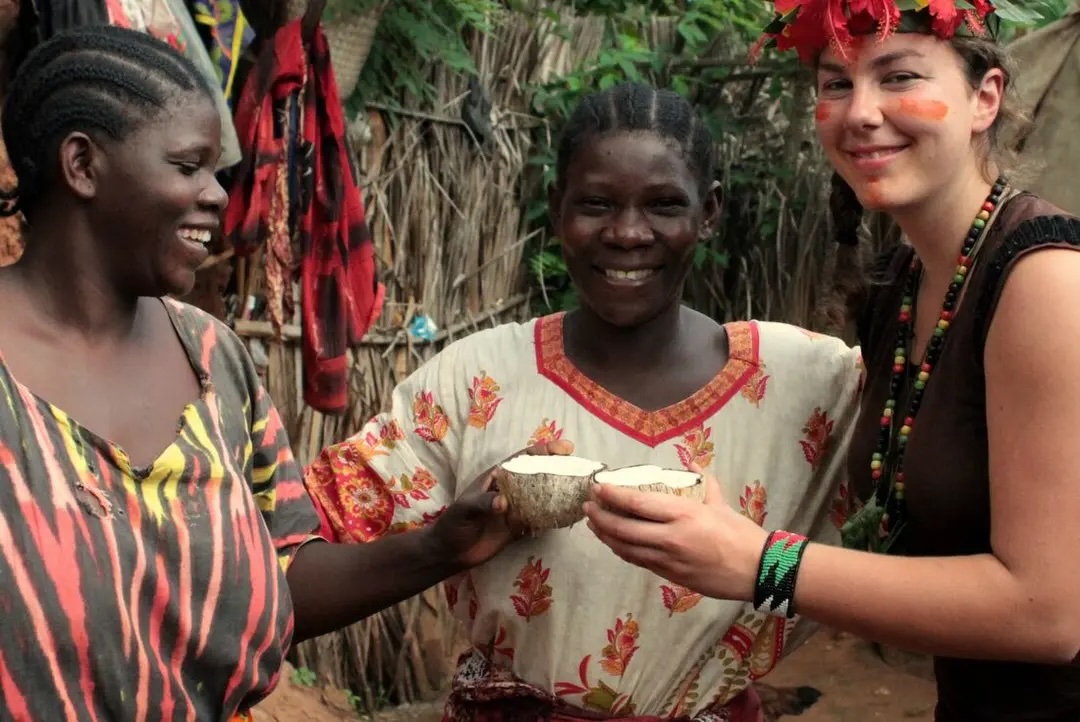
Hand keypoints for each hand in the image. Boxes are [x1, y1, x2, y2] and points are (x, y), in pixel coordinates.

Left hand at [430, 439, 574, 569]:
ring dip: (559, 492)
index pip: (523, 459)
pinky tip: (568, 515)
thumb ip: (483, 503)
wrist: (449, 553)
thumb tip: (503, 503)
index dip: (543, 451)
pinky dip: (553, 516)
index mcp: (498, 478)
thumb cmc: (453, 524)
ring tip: (580, 489)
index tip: (563, 449)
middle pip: (538, 474)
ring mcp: (516, 508)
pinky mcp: (518, 527)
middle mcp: (510, 490)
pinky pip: (539, 519)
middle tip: (580, 467)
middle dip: (558, 468)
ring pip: (542, 496)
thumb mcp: (465, 509)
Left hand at [583, 467, 768, 601]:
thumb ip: (704, 482)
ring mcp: (668, 560)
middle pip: (623, 528)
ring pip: (625, 548)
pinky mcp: (670, 576)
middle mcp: (670, 537)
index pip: (637, 503)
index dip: (612, 495)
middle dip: (600, 517)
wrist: (758, 571)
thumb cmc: (741, 534)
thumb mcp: (721, 503)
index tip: (598, 487)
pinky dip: (623, 551)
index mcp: (682, 514)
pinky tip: (615, 543)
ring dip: (606, 536)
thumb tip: (692, 462)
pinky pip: (639, 562)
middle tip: (588, 506)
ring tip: (594, 524)